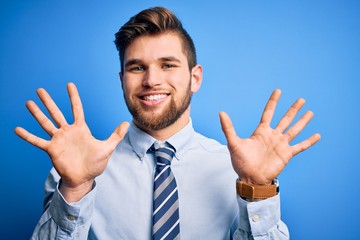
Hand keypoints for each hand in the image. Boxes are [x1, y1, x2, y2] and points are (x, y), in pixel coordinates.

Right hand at [15, 83, 128, 200]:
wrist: (84, 178)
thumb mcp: (108, 148)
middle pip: (56, 112)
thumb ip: (116, 135)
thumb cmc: (96, 164)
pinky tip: (17, 129)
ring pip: (46, 123)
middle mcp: (68, 131)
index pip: (76, 108)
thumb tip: (126, 123)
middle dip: (49, 101)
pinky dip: (28, 136)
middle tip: (40, 90)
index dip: (73, 97)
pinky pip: (37, 141)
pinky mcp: (52, 149)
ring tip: (28, 102)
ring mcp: (58, 140)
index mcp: (81, 129)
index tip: (69, 84)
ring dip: (37, 113)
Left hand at [220, 89, 319, 184]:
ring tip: (310, 112)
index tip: (278, 91)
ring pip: (294, 129)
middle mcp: (273, 136)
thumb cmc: (241, 162)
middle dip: (293, 109)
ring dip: (302, 121)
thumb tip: (221, 112)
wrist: (250, 178)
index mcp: (261, 131)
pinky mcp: (287, 154)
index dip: (273, 102)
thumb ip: (228, 128)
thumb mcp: (233, 143)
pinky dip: (309, 141)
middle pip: (285, 119)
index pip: (269, 112)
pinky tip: (317, 135)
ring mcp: (281, 145)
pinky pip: (300, 146)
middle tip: (301, 99)